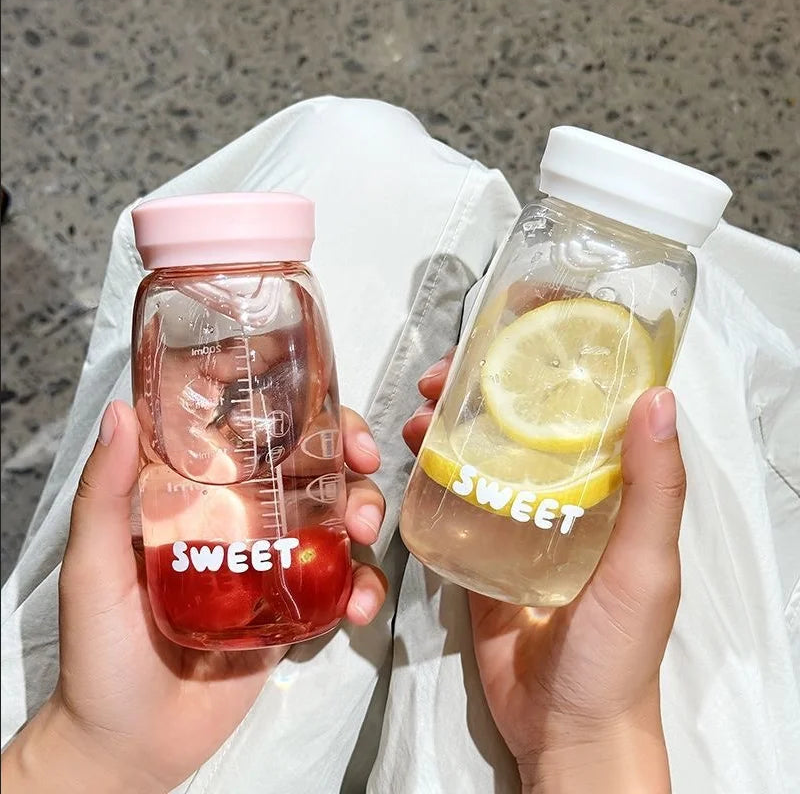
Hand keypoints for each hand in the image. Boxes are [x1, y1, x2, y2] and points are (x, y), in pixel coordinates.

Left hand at [2, 402, 386, 793]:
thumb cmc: (102, 650)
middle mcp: (245, 517)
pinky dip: (364, 585)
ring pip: (339, 515)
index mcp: (202, 494)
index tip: (319, 400)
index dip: (292, 406)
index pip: (252, 432)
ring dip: (366, 511)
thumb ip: (104, 494)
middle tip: (362, 463)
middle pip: (311, 464)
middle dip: (348, 452)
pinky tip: (357, 606)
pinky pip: (345, 582)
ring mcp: (278, 561)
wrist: (133, 742)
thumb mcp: (93, 566)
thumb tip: (123, 411)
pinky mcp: (300, 607)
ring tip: (363, 535)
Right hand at [405, 354, 684, 793]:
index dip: (543, 367)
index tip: (504, 338)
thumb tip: (656, 396)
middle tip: (437, 377)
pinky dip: (431, 472)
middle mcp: (560, 495)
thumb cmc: (616, 646)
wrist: (563, 726)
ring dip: (447, 425)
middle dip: (477, 390)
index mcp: (606, 489)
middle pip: (518, 424)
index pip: (578, 409)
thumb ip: (653, 489)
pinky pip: (453, 500)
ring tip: (415, 415)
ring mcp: (514, 521)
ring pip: (479, 454)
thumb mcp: (644, 565)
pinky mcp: (477, 549)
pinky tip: (410, 455)